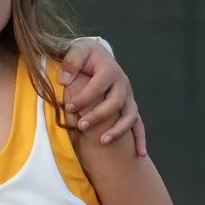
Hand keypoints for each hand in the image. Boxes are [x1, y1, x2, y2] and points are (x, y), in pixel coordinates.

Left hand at [60, 38, 146, 157]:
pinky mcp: (129, 108)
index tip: (68, 108)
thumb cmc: (85, 56)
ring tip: (103, 141)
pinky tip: (140, 154)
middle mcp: (122, 84)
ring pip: (130, 116)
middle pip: (115, 103)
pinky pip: (139, 125)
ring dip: (118, 130)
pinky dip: (140, 139)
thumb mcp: (77, 50)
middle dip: (98, 116)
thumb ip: (71, 61)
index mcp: (110, 70)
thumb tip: (64, 79)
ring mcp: (128, 98)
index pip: (98, 86)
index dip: (84, 97)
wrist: (97, 57)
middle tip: (80, 126)